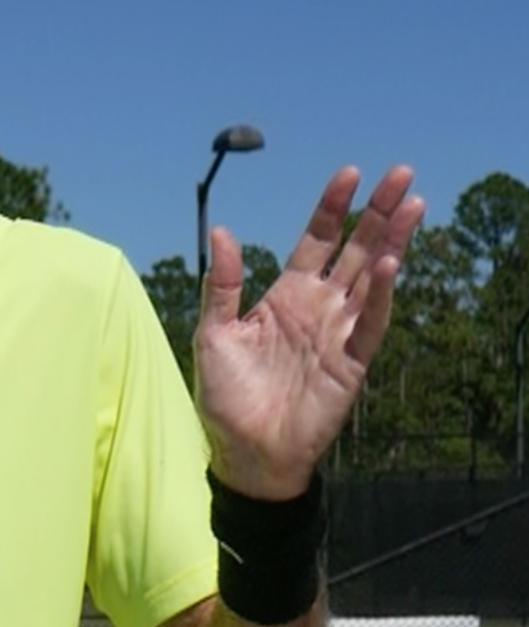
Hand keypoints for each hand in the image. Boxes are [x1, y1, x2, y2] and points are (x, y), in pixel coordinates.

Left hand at [194, 164, 424, 498]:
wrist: (244, 453)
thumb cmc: (226, 397)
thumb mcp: (213, 334)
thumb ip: (222, 285)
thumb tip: (221, 231)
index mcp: (285, 296)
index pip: (316, 242)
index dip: (333, 209)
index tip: (349, 175)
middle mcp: (318, 308)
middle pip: (354, 250)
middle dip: (377, 213)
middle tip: (401, 173)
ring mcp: (338, 333)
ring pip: (371, 278)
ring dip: (392, 243)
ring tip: (412, 204)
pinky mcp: (351, 363)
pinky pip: (371, 323)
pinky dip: (380, 295)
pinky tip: (388, 265)